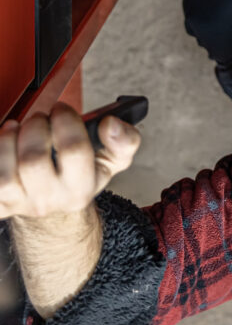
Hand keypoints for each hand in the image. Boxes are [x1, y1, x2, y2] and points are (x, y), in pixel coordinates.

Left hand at [0, 102, 139, 219]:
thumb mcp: (113, 161)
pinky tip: (8, 141)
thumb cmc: (81, 178)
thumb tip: (111, 124)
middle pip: (34, 158)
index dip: (66, 121)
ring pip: (6, 171)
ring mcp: (21, 204)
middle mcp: (49, 200)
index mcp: (81, 187)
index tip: (62, 110)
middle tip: (42, 118)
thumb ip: (125, 140)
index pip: (74, 150)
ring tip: (21, 129)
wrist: (56, 214)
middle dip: (36, 126)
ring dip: (11, 139)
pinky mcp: (0, 204)